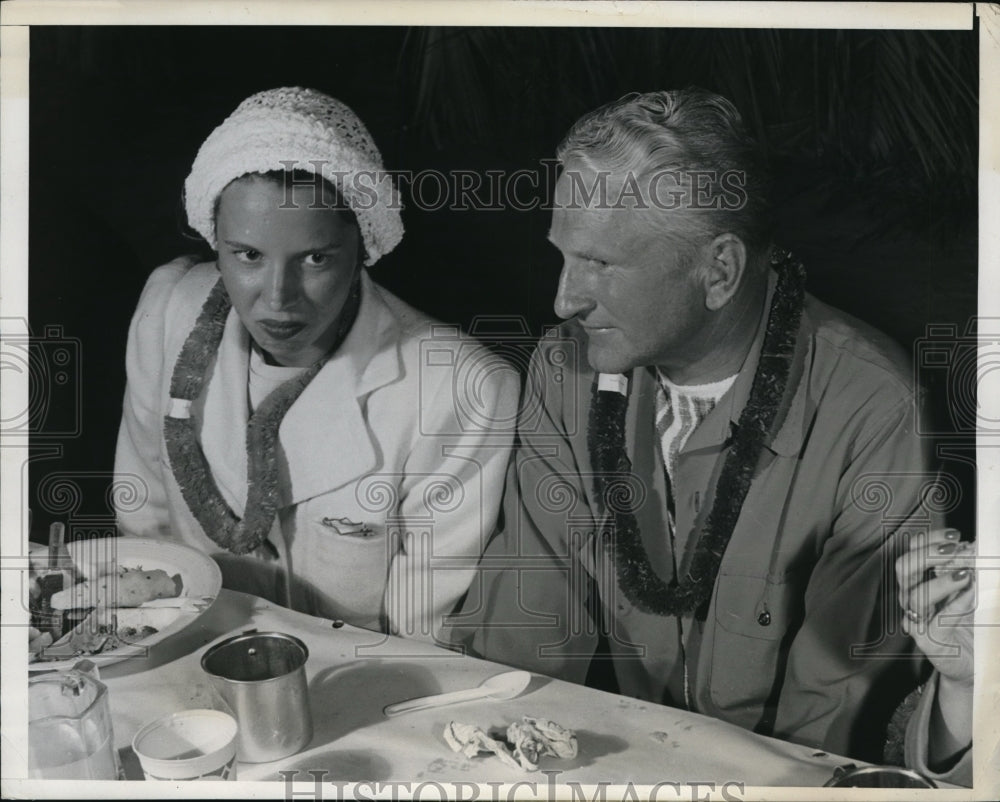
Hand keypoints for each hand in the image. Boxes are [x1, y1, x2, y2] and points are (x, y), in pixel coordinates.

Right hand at [894, 528, 974, 685]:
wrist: (968, 662)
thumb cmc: (965, 624)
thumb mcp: (966, 591)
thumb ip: (964, 571)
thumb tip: (970, 548)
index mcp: (917, 580)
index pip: (913, 551)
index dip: (931, 540)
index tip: (956, 535)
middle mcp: (910, 596)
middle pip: (905, 567)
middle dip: (930, 555)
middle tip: (957, 551)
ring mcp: (915, 618)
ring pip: (916, 594)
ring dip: (943, 581)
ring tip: (966, 575)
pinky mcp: (926, 640)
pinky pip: (936, 621)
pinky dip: (955, 606)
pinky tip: (970, 596)